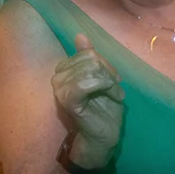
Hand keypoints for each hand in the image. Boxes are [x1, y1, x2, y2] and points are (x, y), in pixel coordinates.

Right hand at [51, 34, 125, 166]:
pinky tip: (112, 95)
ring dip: (110, 82)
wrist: (104, 138)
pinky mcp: (68, 101)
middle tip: (116, 90)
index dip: (105, 64)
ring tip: (115, 95)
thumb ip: (91, 58)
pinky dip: (103, 86)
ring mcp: (61, 89)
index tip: (114, 81)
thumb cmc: (104, 111)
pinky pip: (83, 84)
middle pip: (89, 59)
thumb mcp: (103, 80)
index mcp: (66, 71)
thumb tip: (80, 35)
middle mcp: (58, 78)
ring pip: (89, 69)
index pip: (87, 53)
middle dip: (109, 73)